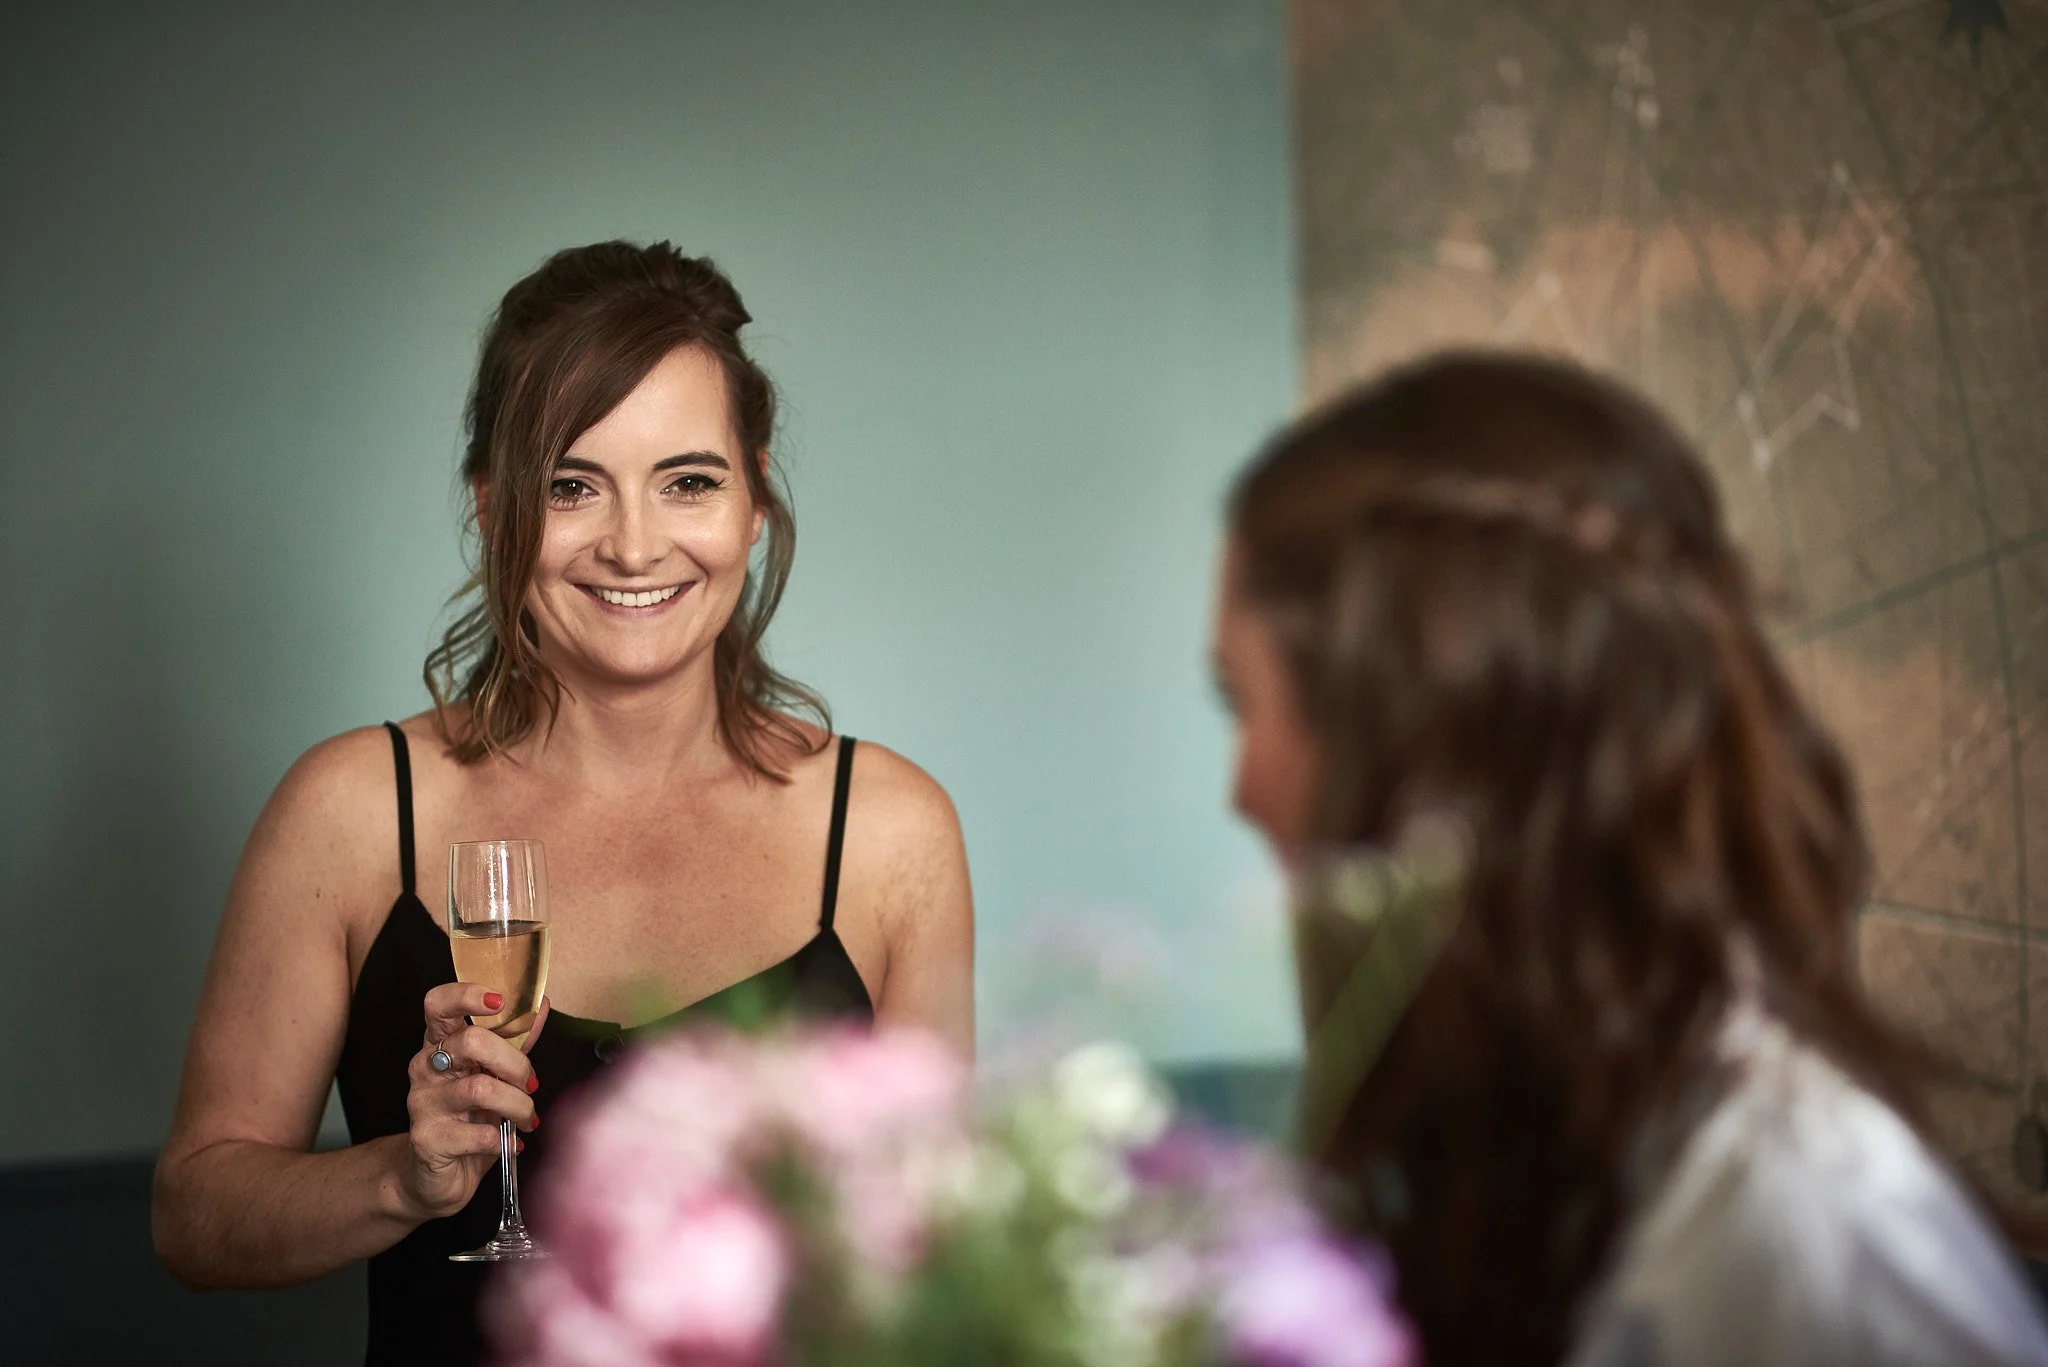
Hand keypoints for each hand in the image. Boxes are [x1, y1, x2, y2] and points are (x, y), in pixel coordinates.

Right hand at [396, 983, 551, 1220]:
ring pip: (480, 1088)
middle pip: (471, 1041)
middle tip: (532, 1086)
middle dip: (516, 1063)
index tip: (499, 1001)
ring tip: (528, 1120)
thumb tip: (540, 1006)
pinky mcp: (427, 1139)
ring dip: (518, 1105)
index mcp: (440, 1043)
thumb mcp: (494, 1076)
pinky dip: (505, 1140)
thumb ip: (514, 1042)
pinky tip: (511, 1144)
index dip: (466, 995)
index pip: (438, 1005)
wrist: (437, 1176)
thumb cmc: (470, 1118)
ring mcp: (422, 1103)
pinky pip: (478, 1133)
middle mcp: (425, 1067)